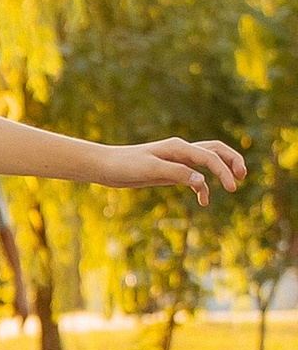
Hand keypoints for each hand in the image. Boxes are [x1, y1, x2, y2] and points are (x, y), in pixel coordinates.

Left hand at [104, 137, 245, 203]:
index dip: (224, 170)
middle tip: (242, 176)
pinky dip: (202, 186)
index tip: (232, 187)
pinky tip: (203, 201)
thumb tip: (202, 181)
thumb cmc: (125, 166)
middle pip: (215, 150)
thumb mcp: (150, 170)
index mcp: (177, 147)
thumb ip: (176, 173)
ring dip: (221, 170)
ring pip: (207, 160)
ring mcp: (176, 160)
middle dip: (231, 160)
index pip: (209, 156)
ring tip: (233, 185)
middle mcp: (180, 150)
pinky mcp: (170, 171)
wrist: (106, 166)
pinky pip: (193, 176)